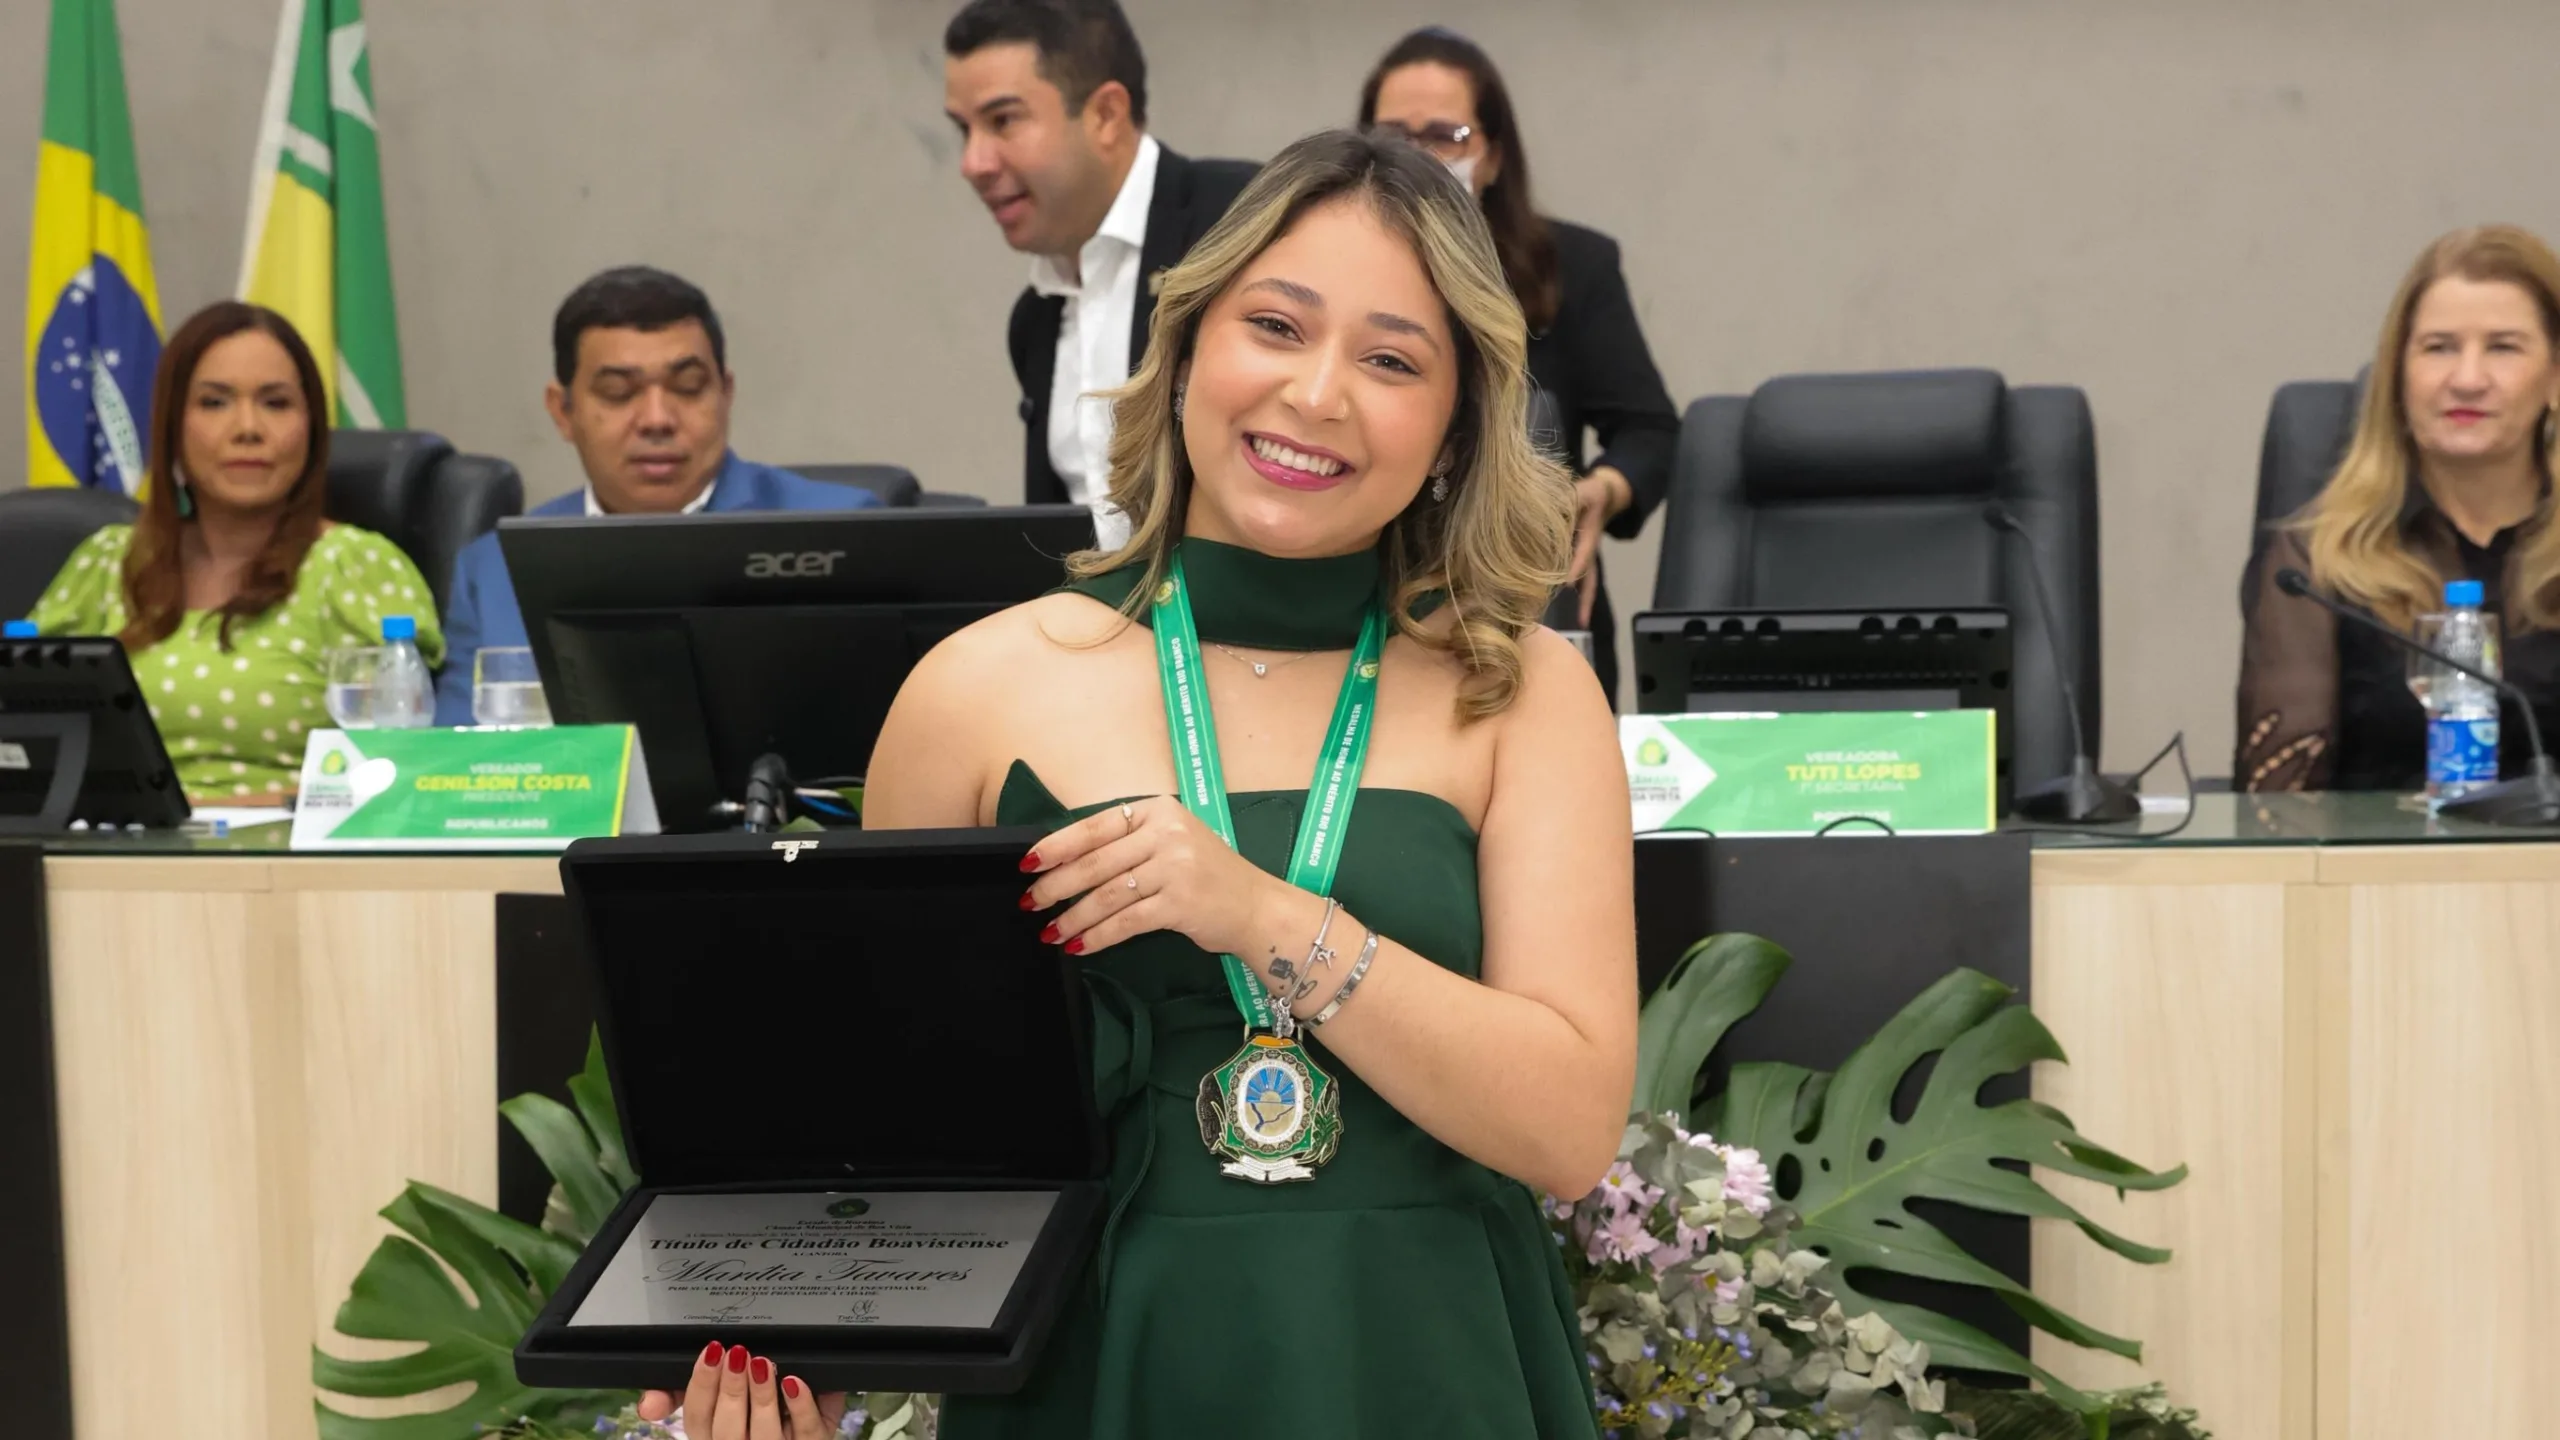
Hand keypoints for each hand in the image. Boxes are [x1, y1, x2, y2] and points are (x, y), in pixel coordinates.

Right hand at [638, 1342, 848, 1438]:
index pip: (695, 1418)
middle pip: (727, 1428)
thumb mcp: (712, 1405)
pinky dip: (801, 1406)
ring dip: (762, 1395)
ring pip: (765, 1433)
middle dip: (731, 1388)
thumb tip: (647, 1405)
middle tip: (737, 1354)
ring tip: (763, 1363)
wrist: (798, 1433)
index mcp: (710, 1438)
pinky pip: (807, 1432)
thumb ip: (676, 1395)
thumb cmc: (748, 1413)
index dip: (701, 1384)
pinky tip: (795, 1381)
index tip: (711, 1351)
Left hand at [1021, 796, 1286, 959]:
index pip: (1096, 826)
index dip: (1058, 845)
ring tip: (1050, 931)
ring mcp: (1175, 868)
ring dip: (1073, 916)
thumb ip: (1128, 844)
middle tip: (1030, 902)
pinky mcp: (1180, 903)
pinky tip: (1079, 945)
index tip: (1028, 863)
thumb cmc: (1207, 875)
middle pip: (1097, 862)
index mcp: (1159, 811)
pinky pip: (1127, 921)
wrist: (1256, 907)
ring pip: (1108, 894)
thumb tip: (1066, 861)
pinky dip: (1099, 935)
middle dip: (1057, 885)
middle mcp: (1167, 834)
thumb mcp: (1171, 843)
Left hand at [1569, 469, 1631, 626]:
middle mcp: (1589, 551)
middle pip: (1591, 576)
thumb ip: (1570, 498)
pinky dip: (1581, 597)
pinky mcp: (1580, 560)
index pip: (1583, 552)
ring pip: (1588, 583)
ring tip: (1582, 622)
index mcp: (1588, 535)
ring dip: (1585, 602)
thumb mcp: (1581, 491)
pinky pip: (1583, 581)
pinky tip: (1579, 616)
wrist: (1601, 498)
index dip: (1577, 565)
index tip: (1569, 582)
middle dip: (1585, 596)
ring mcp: (1586, 558)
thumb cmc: (1588, 495)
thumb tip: (1554, 505)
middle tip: (1580, 618)